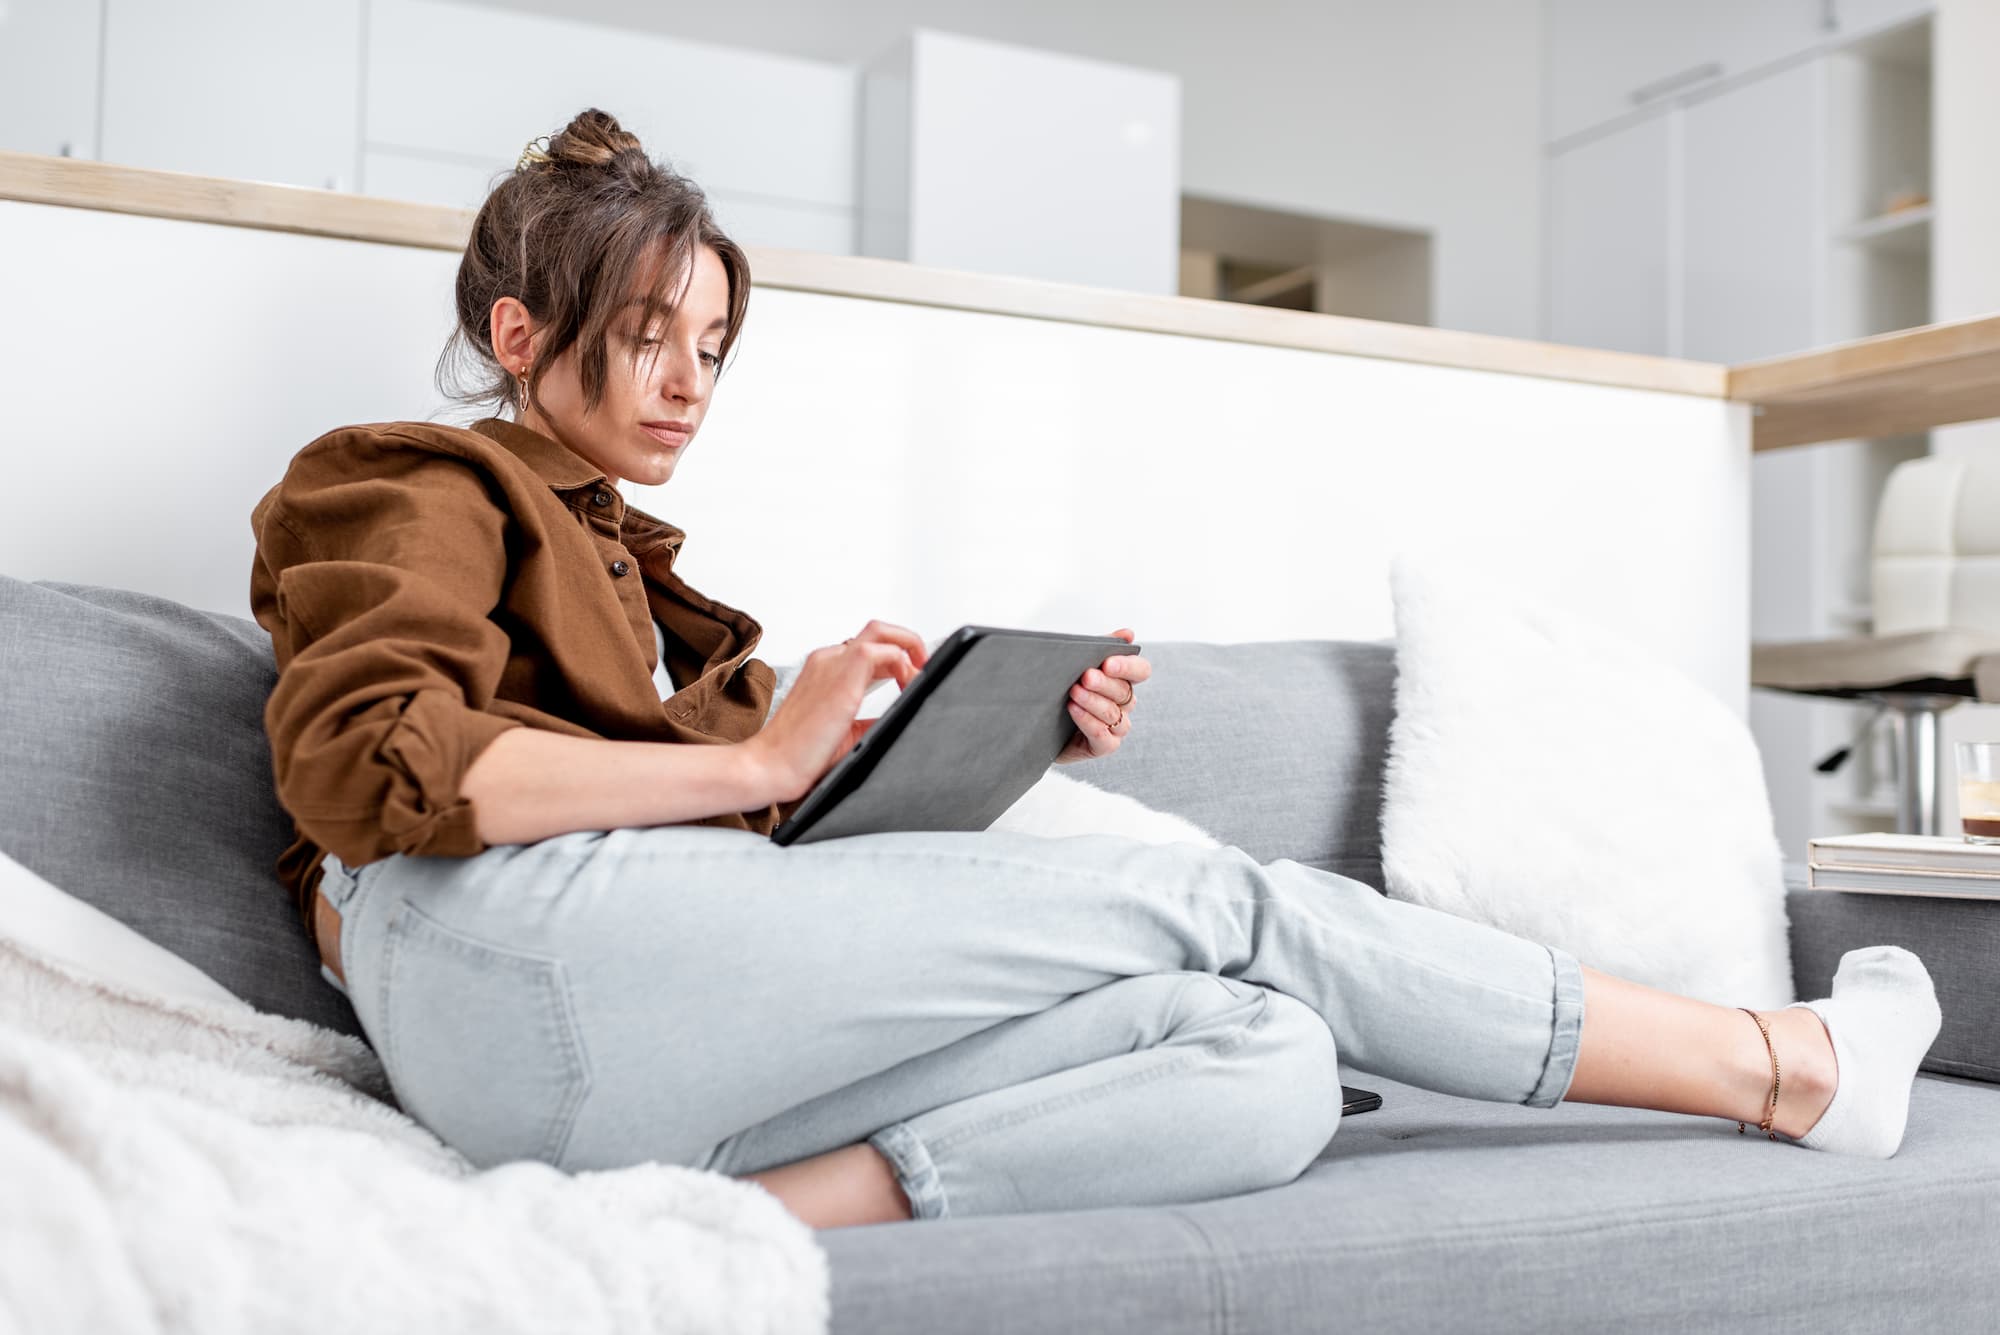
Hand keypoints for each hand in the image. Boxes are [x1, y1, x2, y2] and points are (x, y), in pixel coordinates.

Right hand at [748, 620, 926, 801]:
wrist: (773, 765)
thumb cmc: (799, 754)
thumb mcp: (845, 732)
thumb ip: (868, 719)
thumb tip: (897, 716)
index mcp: (824, 670)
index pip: (867, 649)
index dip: (896, 658)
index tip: (911, 676)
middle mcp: (828, 660)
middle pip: (877, 632)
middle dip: (908, 644)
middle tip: (923, 668)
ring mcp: (833, 663)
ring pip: (882, 632)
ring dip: (909, 648)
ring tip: (920, 675)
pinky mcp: (844, 675)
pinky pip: (885, 651)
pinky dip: (905, 664)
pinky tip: (910, 684)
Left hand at [1055, 628, 1148, 764]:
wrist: (1040, 725)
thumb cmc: (1062, 690)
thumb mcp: (1078, 665)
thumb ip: (1102, 647)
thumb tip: (1128, 633)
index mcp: (1123, 681)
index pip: (1141, 671)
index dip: (1128, 666)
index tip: (1107, 662)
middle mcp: (1124, 704)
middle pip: (1124, 692)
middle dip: (1104, 683)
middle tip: (1085, 676)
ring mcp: (1116, 727)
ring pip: (1113, 714)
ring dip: (1093, 701)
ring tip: (1073, 692)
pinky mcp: (1104, 746)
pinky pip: (1103, 736)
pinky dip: (1088, 722)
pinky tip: (1074, 710)